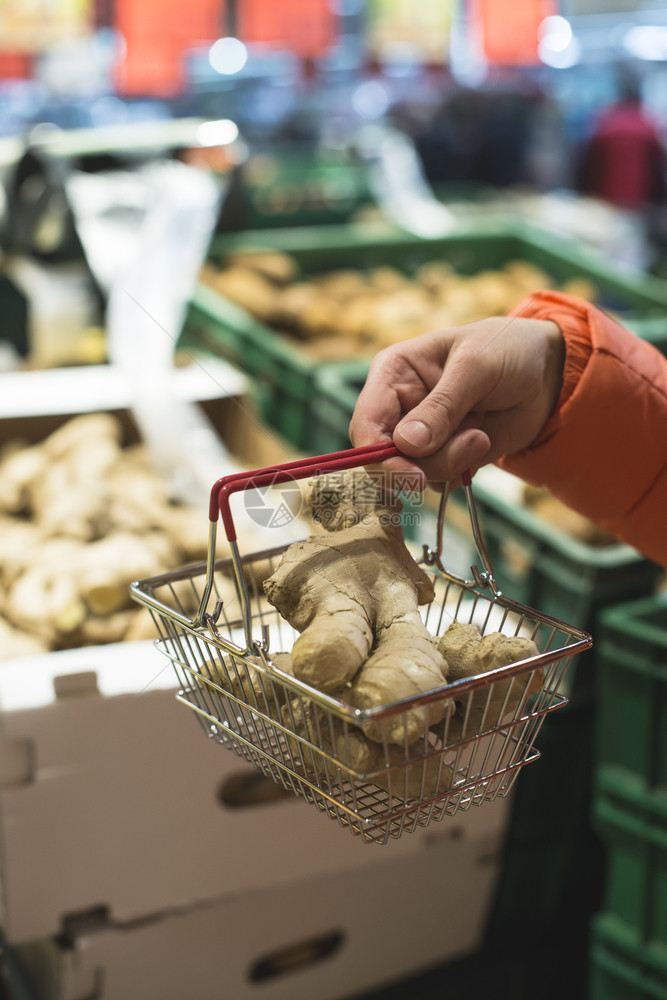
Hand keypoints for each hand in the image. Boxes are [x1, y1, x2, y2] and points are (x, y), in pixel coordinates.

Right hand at [349, 315, 564, 489]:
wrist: (547, 372)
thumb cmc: (506, 350)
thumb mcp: (475, 367)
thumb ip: (441, 406)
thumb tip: (405, 445)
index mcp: (392, 374)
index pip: (366, 424)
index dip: (380, 455)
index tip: (413, 475)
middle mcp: (399, 408)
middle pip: (387, 458)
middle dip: (428, 461)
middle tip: (473, 442)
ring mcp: (421, 436)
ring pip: (415, 473)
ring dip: (452, 463)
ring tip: (481, 433)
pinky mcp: (444, 456)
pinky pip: (439, 482)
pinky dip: (462, 471)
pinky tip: (482, 442)